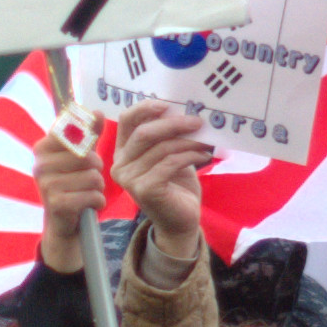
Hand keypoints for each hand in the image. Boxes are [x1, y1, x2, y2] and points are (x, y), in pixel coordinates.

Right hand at [32, 131, 101, 274]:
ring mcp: (46, 185)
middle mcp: (40, 164)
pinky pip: (93, 195)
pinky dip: (98, 202)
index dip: (89, 143)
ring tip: (86, 193)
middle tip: (86, 181)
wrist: (64, 224)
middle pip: (89, 157)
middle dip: (96, 170)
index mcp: (42, 147)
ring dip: (98, 188)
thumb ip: (88, 132)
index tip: (86, 154)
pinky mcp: (57, 204)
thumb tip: (95, 111)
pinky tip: (88, 206)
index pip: (74, 132)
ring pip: (94, 177)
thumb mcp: (81, 156)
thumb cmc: (74, 184)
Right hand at [113, 103, 213, 265]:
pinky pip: (169, 163)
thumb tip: (185, 110)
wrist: (180, 222)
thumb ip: (168, 135)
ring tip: (206, 142)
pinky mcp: (144, 189)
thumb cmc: (175, 186)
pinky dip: (190, 156)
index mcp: (123, 152)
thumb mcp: (170, 154)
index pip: (126, 120)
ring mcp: (129, 179)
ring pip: (160, 148)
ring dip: (188, 142)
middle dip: (173, 124)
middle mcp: (120, 165)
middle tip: (198, 121)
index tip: (169, 104)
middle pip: (144, 132)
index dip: (145, 108)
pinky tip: (204, 157)